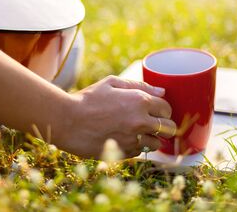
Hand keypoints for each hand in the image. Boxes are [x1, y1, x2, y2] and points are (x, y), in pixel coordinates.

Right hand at [57, 75, 175, 158]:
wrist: (66, 121)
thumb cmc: (87, 99)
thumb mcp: (111, 83)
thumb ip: (138, 85)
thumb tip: (161, 92)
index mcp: (140, 101)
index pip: (167, 109)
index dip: (163, 110)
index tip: (157, 111)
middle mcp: (140, 121)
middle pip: (170, 129)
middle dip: (164, 126)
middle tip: (153, 123)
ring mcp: (133, 139)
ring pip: (157, 143)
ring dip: (150, 138)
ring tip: (136, 132)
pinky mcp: (124, 153)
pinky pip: (140, 152)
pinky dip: (135, 146)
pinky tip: (123, 138)